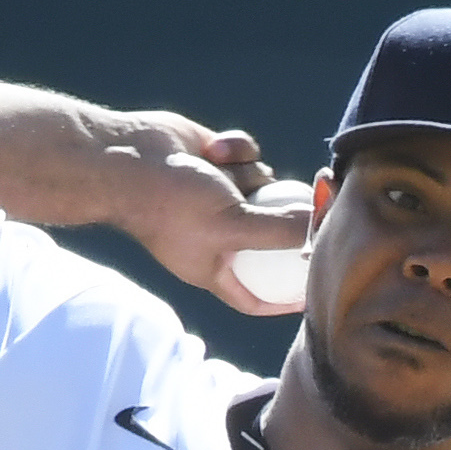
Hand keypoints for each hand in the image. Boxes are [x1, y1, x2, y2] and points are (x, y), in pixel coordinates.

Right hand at [127, 113, 312, 314]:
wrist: (126, 157)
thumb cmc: (171, 204)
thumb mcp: (233, 226)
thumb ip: (281, 232)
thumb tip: (324, 226)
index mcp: (215, 268)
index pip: (255, 297)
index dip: (283, 300)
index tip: (312, 295)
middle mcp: (218, 236)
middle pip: (270, 236)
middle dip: (282, 218)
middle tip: (305, 204)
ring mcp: (218, 198)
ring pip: (265, 186)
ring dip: (250, 175)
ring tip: (219, 173)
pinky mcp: (216, 162)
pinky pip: (248, 156)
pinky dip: (236, 150)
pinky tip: (213, 149)